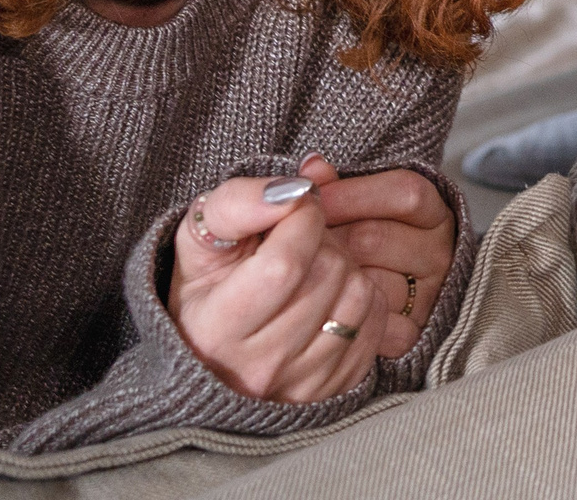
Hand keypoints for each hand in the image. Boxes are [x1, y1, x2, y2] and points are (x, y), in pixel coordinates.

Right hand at [167, 168, 384, 402]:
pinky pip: (375, 321)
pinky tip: (330, 294)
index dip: (302, 217)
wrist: (210, 353)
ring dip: (346, 265)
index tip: (295, 206)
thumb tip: (293, 189)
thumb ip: (237, 204)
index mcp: (217, 331)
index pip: (285, 262)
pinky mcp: (336, 387)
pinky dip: (362, 295)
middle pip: (327, 274)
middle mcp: (259, 367)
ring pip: (358, 294)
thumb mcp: (201, 236)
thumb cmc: (206, 287)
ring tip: (315, 266)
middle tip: (301, 239)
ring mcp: (301, 383)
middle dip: (323, 238)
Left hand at [306, 156, 456, 358]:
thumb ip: (333, 183)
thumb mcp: (353, 203)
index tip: (313, 200)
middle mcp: (439, 253)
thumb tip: (312, 165)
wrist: (380, 289)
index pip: (403, 193)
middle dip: (326, 237)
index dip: (352, 193)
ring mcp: (427, 295)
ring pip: (366, 281)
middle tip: (293, 240)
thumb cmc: (359, 236)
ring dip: (326, 276)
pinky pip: (369, 324)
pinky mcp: (411, 333)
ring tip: (300, 271)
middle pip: (375, 237)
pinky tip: (321, 305)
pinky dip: (342, 316)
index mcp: (433, 214)